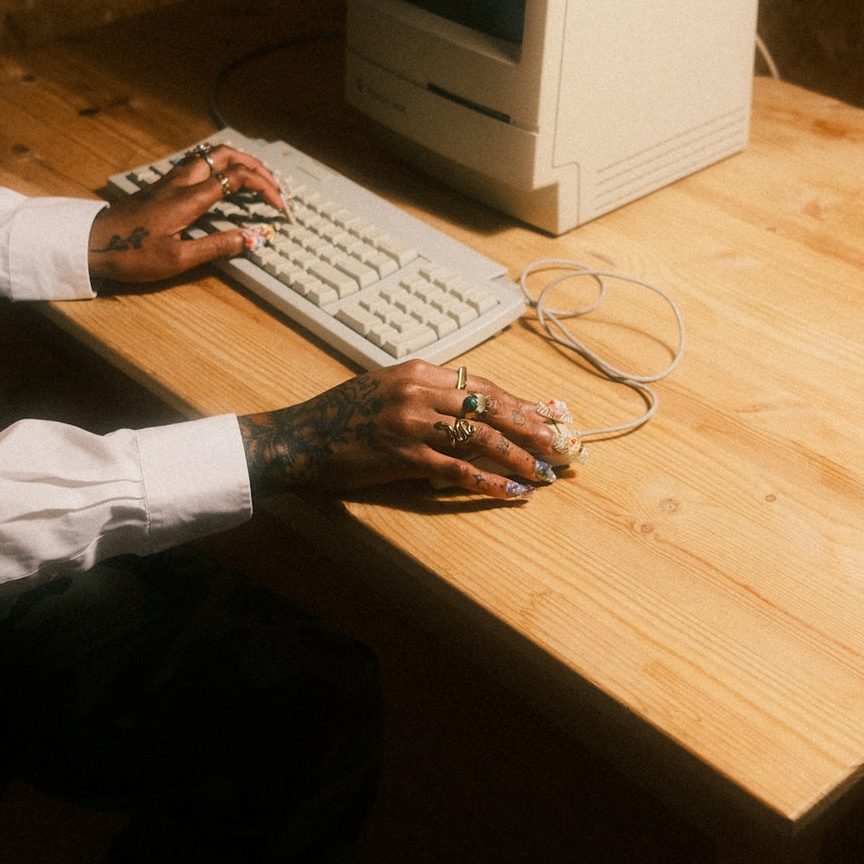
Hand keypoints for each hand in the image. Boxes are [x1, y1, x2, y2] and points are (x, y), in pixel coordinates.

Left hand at [89, 142, 286, 283]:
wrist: (91, 243)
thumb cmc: (130, 253)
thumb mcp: (177, 260)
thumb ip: (217, 246)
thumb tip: (250, 238)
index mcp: (190, 198)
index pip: (238, 177)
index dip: (265, 188)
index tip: (278, 206)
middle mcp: (182, 181)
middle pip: (227, 155)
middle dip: (257, 166)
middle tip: (274, 185)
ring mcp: (171, 180)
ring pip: (212, 154)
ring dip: (239, 162)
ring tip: (255, 179)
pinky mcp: (163, 185)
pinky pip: (200, 163)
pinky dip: (222, 167)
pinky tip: (225, 182)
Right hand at [239, 361, 571, 503]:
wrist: (299, 438)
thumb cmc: (341, 416)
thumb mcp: (387, 388)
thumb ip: (428, 393)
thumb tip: (472, 408)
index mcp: (419, 371)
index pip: (485, 386)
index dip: (522, 403)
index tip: (551, 414)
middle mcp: (420, 392)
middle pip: (492, 409)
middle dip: (533, 428)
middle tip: (564, 443)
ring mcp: (413, 423)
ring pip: (483, 439)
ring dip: (521, 457)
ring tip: (547, 471)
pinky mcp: (404, 456)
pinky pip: (459, 471)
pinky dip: (491, 482)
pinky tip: (514, 492)